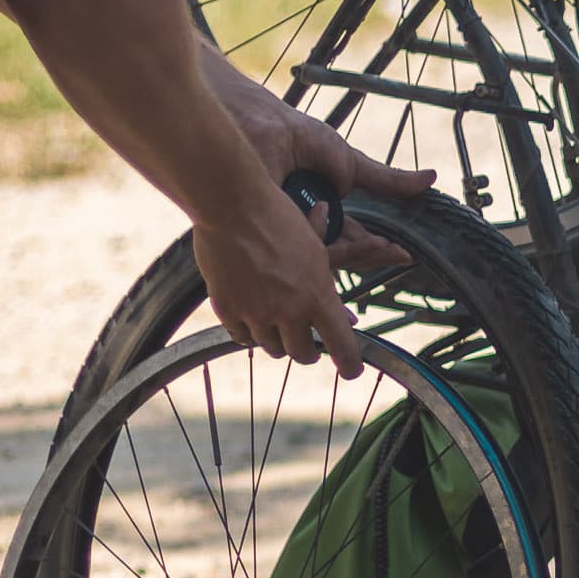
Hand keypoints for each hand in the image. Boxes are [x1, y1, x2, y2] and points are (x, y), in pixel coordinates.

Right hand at [193, 183, 368, 375]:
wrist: (232, 206)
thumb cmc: (279, 220)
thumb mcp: (316, 253)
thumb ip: (325, 289)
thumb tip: (346, 319)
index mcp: (318, 295)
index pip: (340, 344)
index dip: (349, 363)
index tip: (351, 371)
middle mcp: (288, 311)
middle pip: (302, 353)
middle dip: (309, 352)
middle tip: (311, 348)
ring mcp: (256, 313)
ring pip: (272, 348)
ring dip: (279, 342)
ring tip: (282, 330)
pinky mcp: (227, 310)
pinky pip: (242, 338)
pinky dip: (251, 334)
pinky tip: (254, 324)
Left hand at [206, 59, 436, 271]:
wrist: (253, 122)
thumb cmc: (290, 134)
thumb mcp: (344, 159)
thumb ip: (382, 176)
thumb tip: (425, 181)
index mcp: (318, 213)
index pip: (352, 241)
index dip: (378, 250)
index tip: (405, 254)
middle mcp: (301, 227)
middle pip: (342, 253)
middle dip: (372, 256)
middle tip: (401, 255)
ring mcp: (285, 231)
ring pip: (323, 256)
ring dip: (356, 253)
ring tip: (384, 247)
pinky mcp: (270, 230)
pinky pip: (301, 246)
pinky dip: (323, 244)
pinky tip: (338, 232)